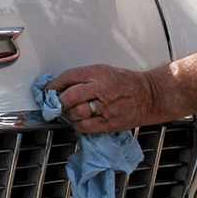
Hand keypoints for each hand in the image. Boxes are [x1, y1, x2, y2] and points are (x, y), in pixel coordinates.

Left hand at [48, 63, 175, 132]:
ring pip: (76, 113)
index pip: (69, 77)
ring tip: (69, 112)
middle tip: (55, 104)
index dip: (54, 85)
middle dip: (58, 102)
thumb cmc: (126, 82)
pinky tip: (79, 121)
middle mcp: (102, 89)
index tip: (47, 91)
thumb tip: (62, 86)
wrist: (149, 95)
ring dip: (67, 114)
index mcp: (99, 73)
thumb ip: (84, 78)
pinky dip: (77, 125)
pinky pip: (85, 126)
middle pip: (70, 97)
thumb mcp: (104, 71)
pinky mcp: (109, 122)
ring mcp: (106, 107)